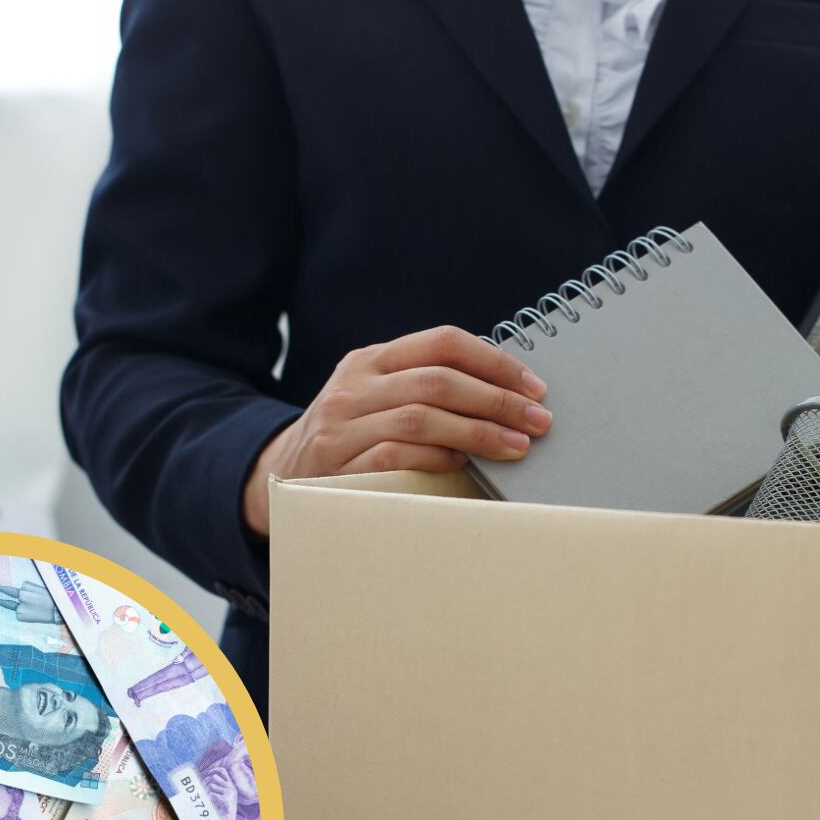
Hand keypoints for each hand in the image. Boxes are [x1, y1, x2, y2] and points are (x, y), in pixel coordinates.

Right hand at [242, 325, 550, 535]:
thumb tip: (508, 395)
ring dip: (478, 432)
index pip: (442, 342)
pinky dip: (437, 458)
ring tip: (516, 447)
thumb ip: (424, 388)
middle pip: (438, 380)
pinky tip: (464, 466)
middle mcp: (354, 385)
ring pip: (421, 417)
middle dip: (497, 400)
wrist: (281, 477)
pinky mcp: (337, 465)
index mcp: (371, 360)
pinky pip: (397, 456)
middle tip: (538, 421)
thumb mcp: (377, 400)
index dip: (495, 361)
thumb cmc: (350, 440)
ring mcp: (342, 425)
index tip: (534, 387)